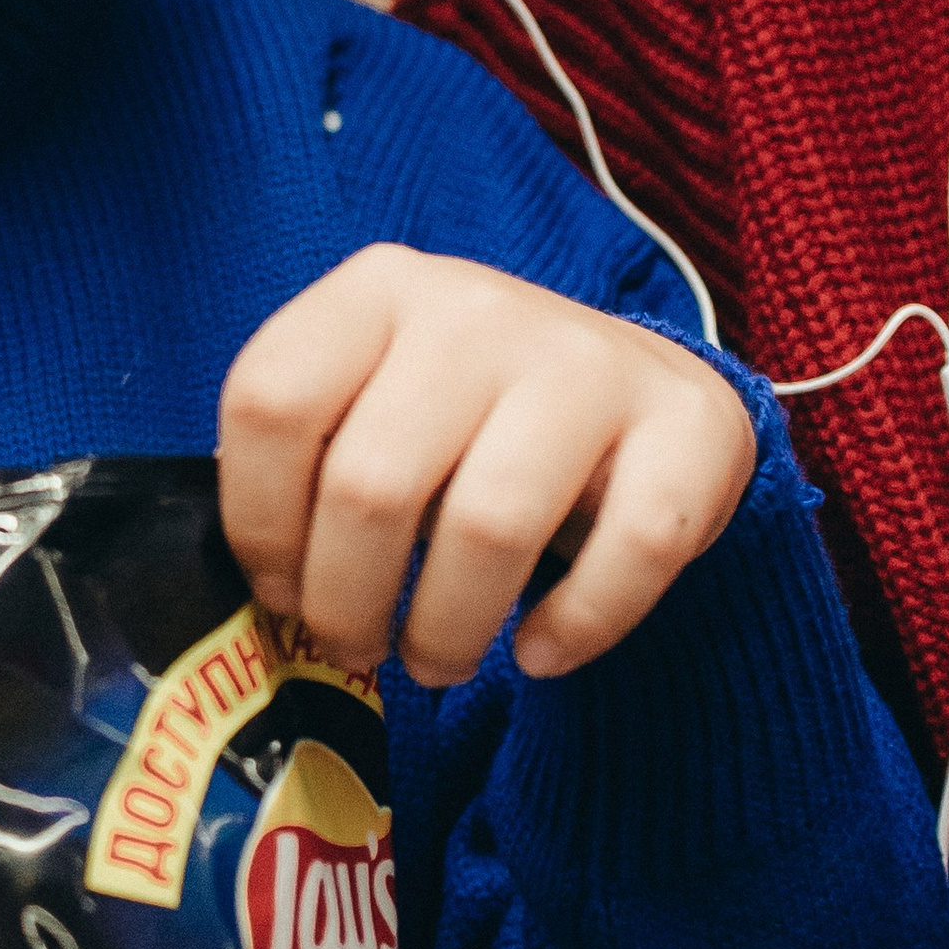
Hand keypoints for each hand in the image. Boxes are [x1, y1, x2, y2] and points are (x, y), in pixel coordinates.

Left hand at [221, 245, 755, 685]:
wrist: (646, 392)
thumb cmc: (477, 422)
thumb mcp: (381, 402)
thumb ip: (317, 465)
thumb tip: (268, 598)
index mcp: (380, 289)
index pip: (272, 401)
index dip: (259, 524)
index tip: (283, 590)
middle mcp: (479, 307)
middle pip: (371, 485)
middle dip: (347, 605)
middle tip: (361, 649)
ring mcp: (590, 361)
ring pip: (488, 527)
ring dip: (446, 631)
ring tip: (438, 659)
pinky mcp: (689, 428)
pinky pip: (625, 555)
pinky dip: (573, 629)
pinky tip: (542, 649)